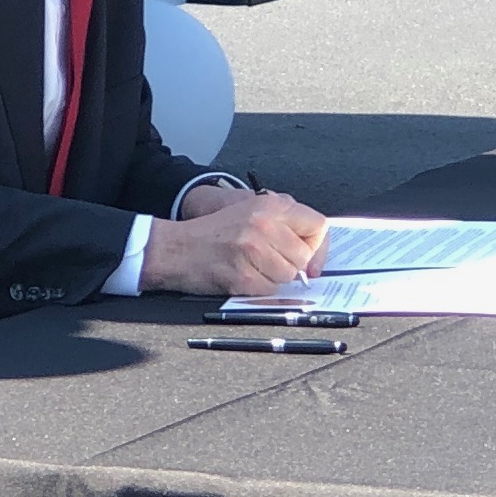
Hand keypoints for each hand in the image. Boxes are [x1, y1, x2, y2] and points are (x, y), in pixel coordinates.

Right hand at [142, 187, 330, 298]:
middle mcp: (264, 224)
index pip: (318, 226)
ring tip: (252, 267)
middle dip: (291, 265)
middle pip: (304, 256)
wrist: (177, 248)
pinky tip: (242, 277)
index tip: (311, 261)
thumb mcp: (250, 212)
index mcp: (270, 205)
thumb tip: (315, 253)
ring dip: (274, 278)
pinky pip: (269, 290)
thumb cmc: (214, 233)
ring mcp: (252, 250)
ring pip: (288, 276)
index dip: (318, 248)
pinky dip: (259, 290)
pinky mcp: (242, 275)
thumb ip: (284, 224)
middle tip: (269, 262)